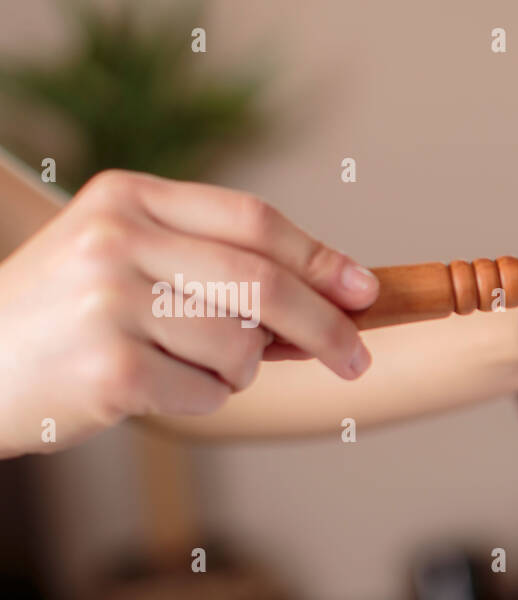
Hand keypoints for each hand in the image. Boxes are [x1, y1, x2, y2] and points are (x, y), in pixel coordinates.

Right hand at [0, 170, 380, 456]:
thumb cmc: (68, 319)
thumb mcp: (125, 259)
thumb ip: (214, 262)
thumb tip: (335, 295)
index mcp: (127, 198)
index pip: (253, 221)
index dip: (320, 258)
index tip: (364, 290)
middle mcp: (116, 240)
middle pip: (264, 284)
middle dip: (327, 327)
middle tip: (356, 359)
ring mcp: (109, 303)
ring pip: (242, 346)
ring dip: (239, 370)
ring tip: (185, 364)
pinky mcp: (111, 367)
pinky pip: (210, 392)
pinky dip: (203, 399)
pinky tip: (154, 387)